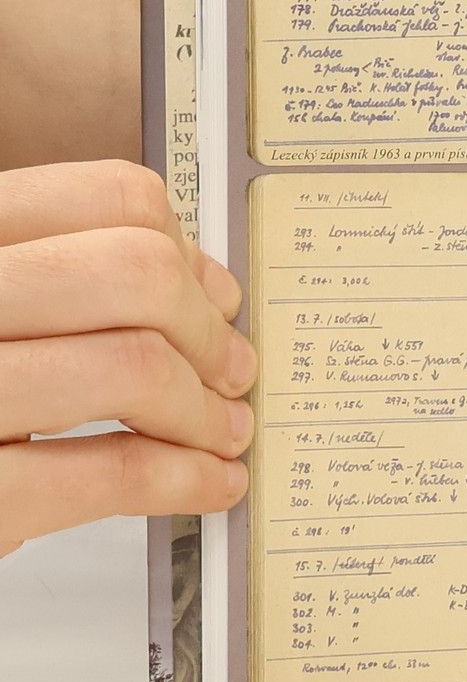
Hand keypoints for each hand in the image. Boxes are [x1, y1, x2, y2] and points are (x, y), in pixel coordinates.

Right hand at [0, 161, 254, 559]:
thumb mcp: (0, 307)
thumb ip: (74, 281)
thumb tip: (206, 288)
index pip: (111, 198)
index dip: (187, 251)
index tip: (215, 300)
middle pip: (137, 273)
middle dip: (207, 333)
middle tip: (230, 373)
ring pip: (133, 365)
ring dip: (203, 411)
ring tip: (221, 433)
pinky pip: (109, 470)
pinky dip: (183, 479)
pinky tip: (203, 483)